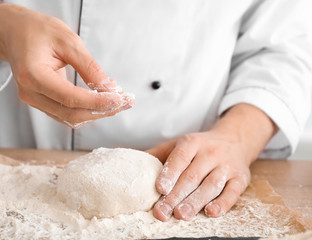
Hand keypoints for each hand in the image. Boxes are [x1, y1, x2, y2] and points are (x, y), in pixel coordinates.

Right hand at [0, 3, 134, 127]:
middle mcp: (30, 93)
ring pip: (70, 118)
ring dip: (96, 113)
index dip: (98, 102)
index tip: (120, 99)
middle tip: (126, 102)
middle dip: (102, 111)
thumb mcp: (68, 40)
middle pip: (71, 114)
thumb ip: (88, 66)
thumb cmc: (38, 31)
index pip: (70, 98)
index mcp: (32, 75)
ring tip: (119, 102)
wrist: (15, 32)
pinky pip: (65, 113)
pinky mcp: (40, 101)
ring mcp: (33, 100)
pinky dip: (86, 110)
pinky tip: (102, 102)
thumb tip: (109, 88)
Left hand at [148, 104, 276, 220]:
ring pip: (211, 185)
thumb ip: (158, 154)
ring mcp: (226, 165)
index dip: (170, 173)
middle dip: (177, 195)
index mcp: (191, 143)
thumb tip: (133, 164)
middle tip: (164, 211)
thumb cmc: (199, 147)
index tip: (160, 189)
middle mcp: (210, 152)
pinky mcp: (240, 178)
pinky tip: (211, 212)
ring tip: (182, 214)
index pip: (179, 158)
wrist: (234, 139)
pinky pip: (232, 191)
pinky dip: (223, 203)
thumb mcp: (179, 144)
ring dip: (196, 201)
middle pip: (192, 176)